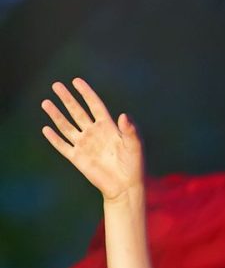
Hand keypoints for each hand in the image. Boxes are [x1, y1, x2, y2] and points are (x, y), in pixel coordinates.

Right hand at [38, 79, 144, 202]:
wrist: (125, 185)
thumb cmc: (134, 164)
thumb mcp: (135, 145)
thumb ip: (130, 130)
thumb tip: (124, 115)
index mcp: (108, 127)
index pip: (94, 105)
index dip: (86, 93)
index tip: (76, 81)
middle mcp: (94, 133)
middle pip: (77, 112)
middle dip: (67, 99)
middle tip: (56, 85)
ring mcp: (84, 144)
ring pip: (66, 126)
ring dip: (56, 115)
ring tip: (46, 102)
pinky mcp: (77, 157)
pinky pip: (63, 146)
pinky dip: (54, 138)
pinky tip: (46, 129)